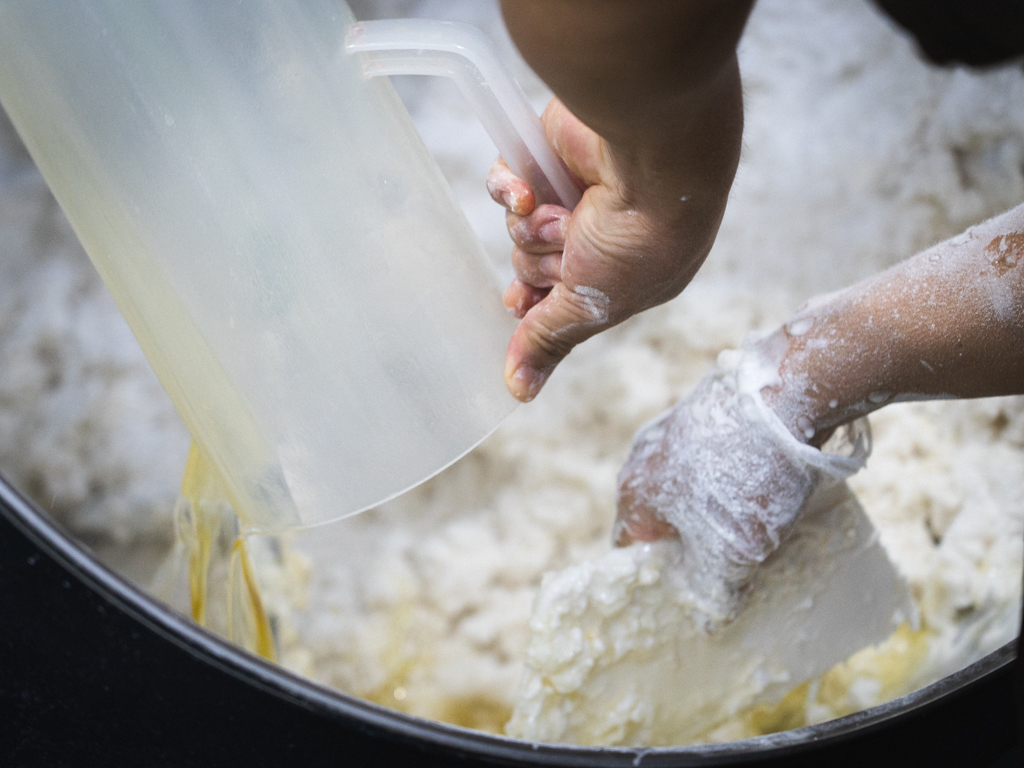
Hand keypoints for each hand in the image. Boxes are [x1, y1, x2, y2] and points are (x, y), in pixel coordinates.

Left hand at [488, 99, 730, 401]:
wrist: (652, 158)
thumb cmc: (639, 239)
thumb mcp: (592, 305)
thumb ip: (550, 341)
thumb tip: (519, 392)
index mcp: (622, 277)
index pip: (559, 304)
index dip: (535, 306)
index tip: (520, 304)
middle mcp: (599, 238)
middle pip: (532, 270)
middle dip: (543, 265)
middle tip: (573, 251)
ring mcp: (574, 196)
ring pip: (517, 230)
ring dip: (535, 229)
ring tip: (569, 215)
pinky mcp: (550, 158)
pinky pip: (504, 185)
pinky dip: (510, 190)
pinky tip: (528, 191)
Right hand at [615, 345, 870, 622]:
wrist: (786, 392)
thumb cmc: (746, 479)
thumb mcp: (732, 554)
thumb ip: (714, 594)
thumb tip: (709, 622)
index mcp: (633, 492)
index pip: (629, 547)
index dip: (657, 575)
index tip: (689, 591)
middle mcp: (643, 456)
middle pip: (661, 516)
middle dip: (690, 542)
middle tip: (729, 563)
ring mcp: (675, 427)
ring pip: (688, 485)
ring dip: (714, 508)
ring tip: (757, 525)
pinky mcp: (708, 409)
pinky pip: (712, 457)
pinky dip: (732, 476)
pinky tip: (767, 486)